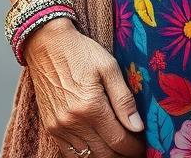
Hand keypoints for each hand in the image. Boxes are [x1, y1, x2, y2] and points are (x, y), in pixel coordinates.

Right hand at [24, 18, 145, 156]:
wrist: (47, 44)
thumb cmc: (81, 52)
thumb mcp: (109, 67)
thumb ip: (124, 99)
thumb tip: (138, 127)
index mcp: (91, 107)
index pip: (119, 141)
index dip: (134, 147)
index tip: (143, 145)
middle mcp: (72, 122)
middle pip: (104, 154)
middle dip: (122, 154)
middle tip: (134, 148)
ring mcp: (58, 127)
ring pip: (87, 157)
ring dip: (105, 156)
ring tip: (118, 147)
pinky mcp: (50, 128)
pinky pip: (70, 153)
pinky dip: (86, 154)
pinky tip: (98, 145)